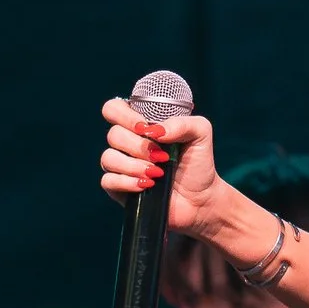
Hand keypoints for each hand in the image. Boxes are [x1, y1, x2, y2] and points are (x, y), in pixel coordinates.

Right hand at [99, 95, 224, 233]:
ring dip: (134, 166)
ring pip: (108, 158)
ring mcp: (121, 166)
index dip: (124, 116)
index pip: (114, 109)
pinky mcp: (118, 188)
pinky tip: (147, 185)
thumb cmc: (197, 162)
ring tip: (157, 174)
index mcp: (140, 125)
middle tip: (162, 156)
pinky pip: (108, 180)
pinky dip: (127, 182)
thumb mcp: (200, 133)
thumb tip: (155, 131)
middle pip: (113, 135)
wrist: (200, 198)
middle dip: (139, 146)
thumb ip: (182, 123)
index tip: (146, 128)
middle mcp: (127, 143)